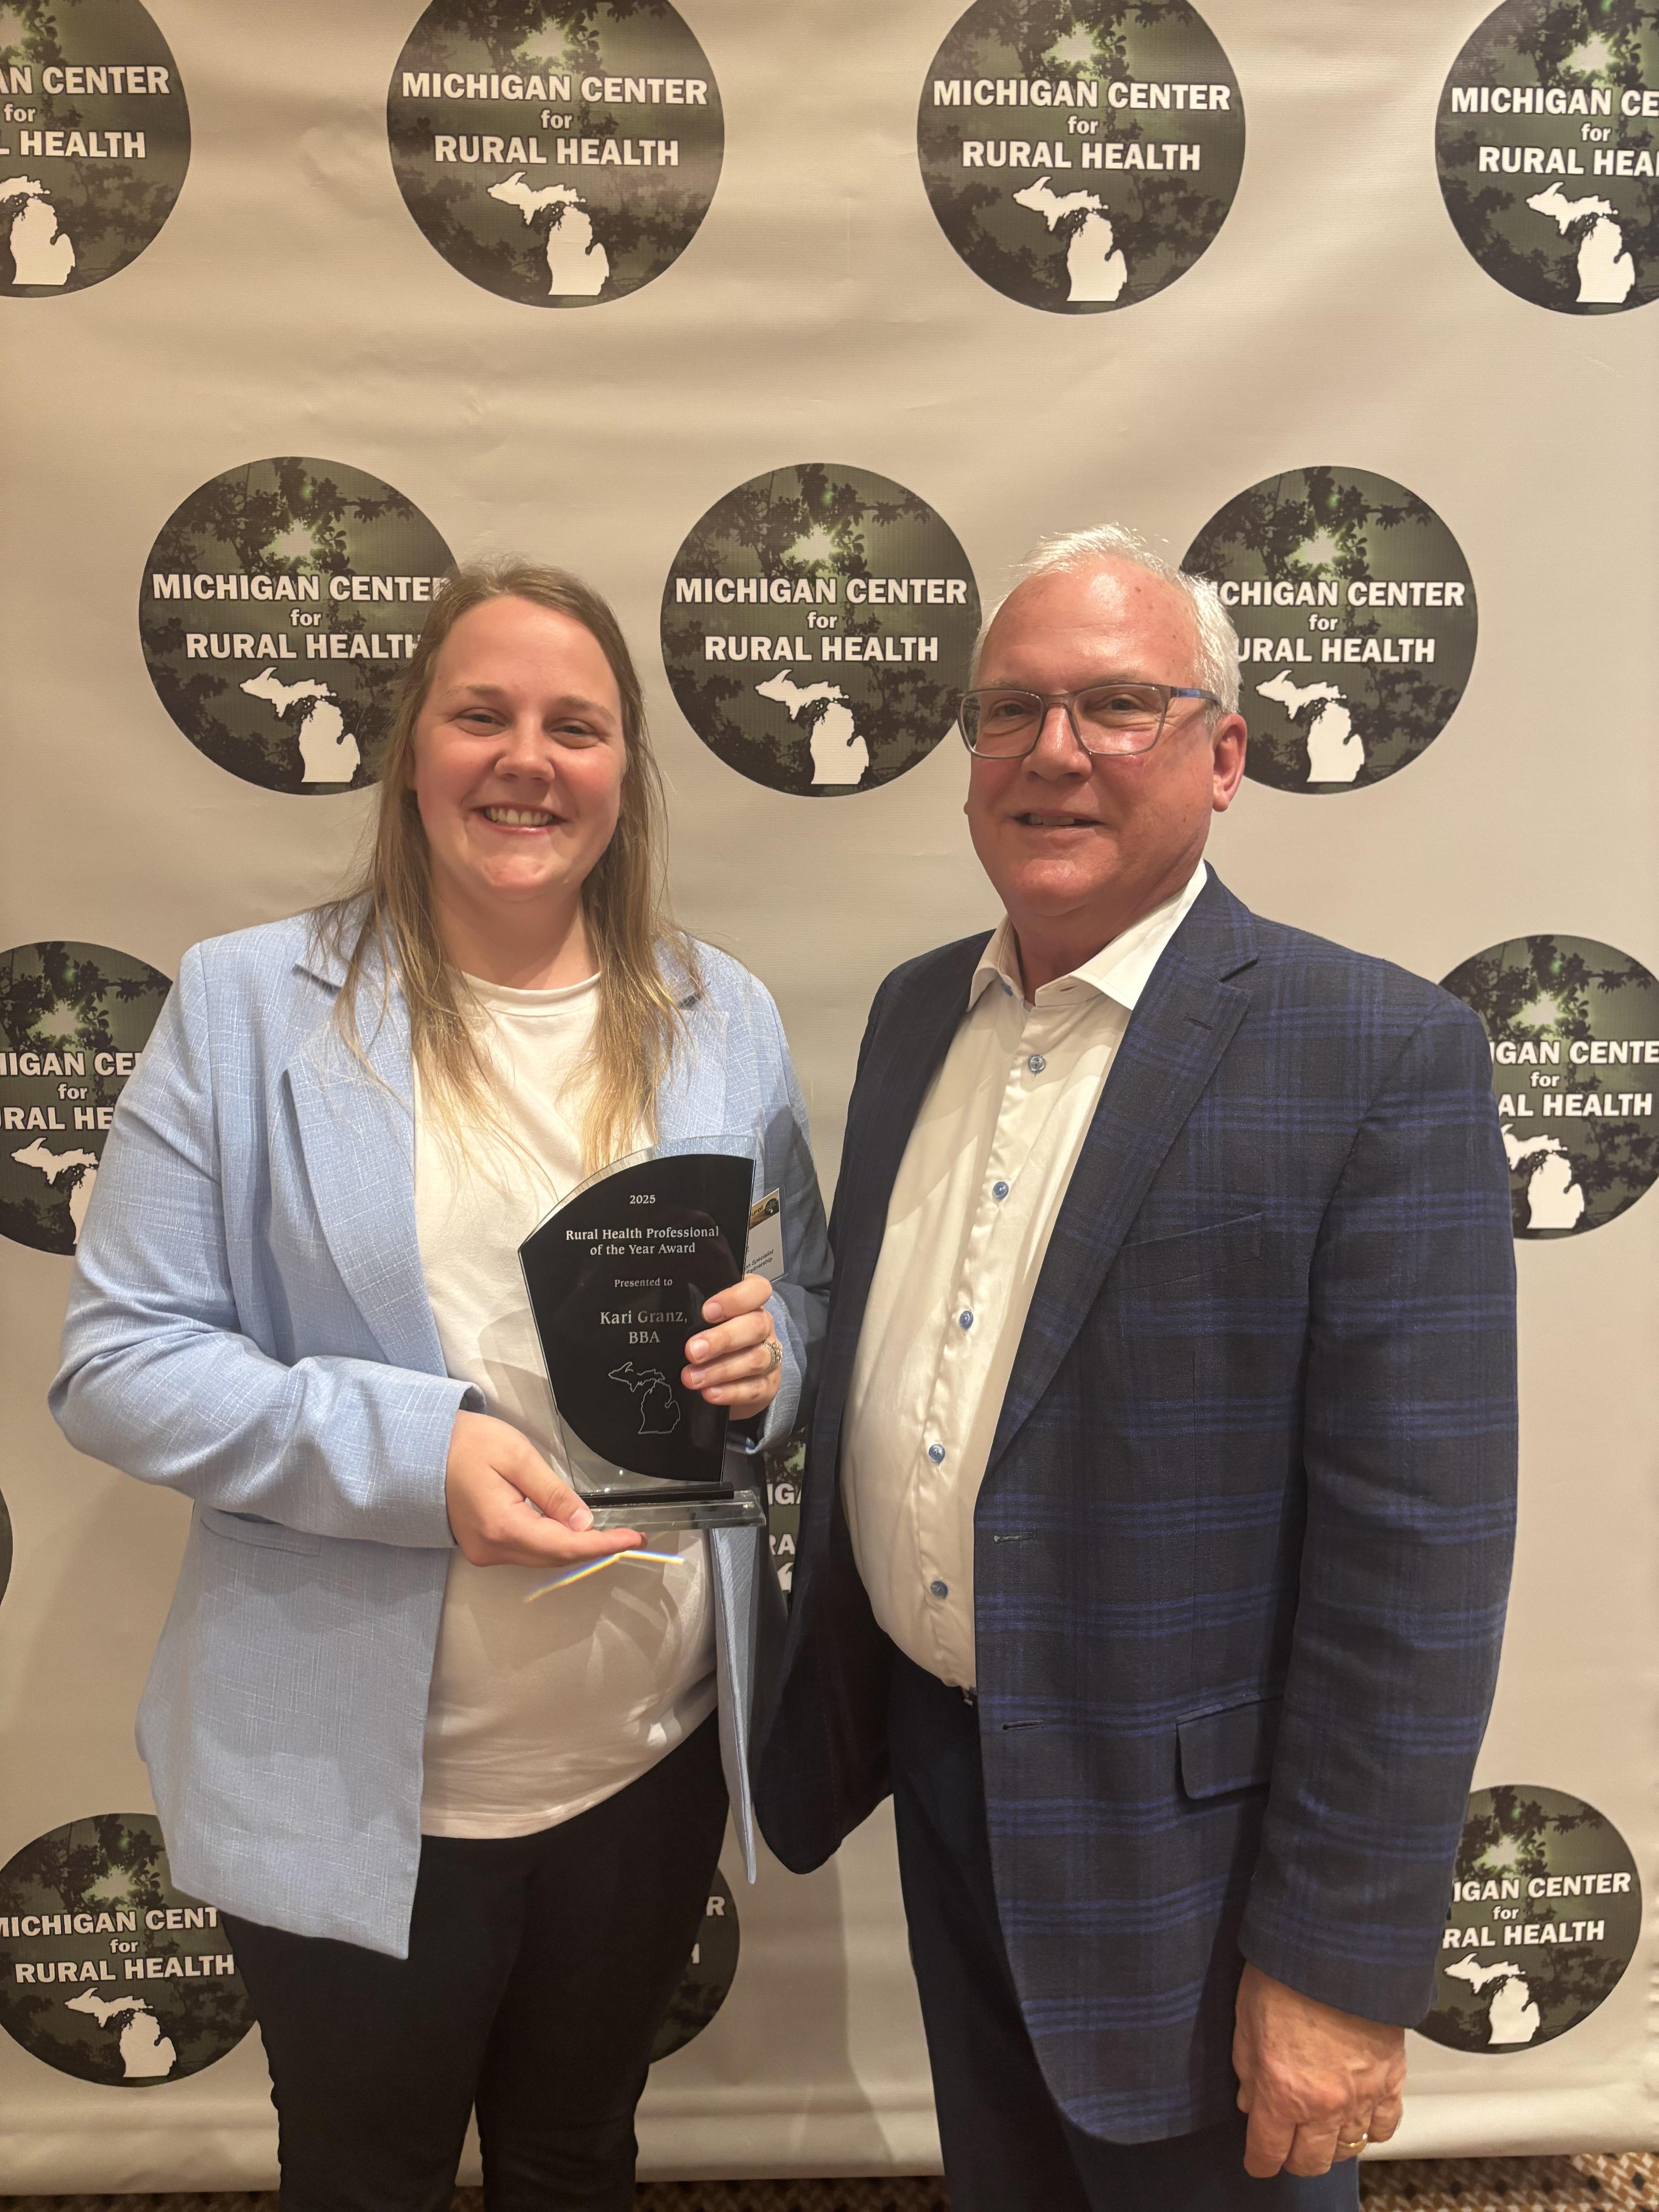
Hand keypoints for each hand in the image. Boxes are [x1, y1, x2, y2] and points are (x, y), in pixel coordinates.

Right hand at [444, 1410, 640, 1567]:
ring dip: (574, 1546)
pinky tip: (569, 1530)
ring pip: (542, 1557)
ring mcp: (485, 1551)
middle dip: (594, 1548)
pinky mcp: (483, 1546)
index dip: (602, 1545)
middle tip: (628, 1536)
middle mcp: (492, 1548)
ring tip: (606, 1533)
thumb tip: (584, 1522)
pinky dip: (552, 1543)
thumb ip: (552, 1492)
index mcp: (501, 1525)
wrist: (422, 1451)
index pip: (564, 1546)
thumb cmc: (466, 1444)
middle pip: (555, 1557)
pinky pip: (526, 1551)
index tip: (633, 1539)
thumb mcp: (517, 1456)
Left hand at [681, 1273, 781, 1417]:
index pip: (757, 1290)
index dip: (735, 1299)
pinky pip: (754, 1389)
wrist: (736, 1377)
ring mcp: (771, 1357)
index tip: (706, 1311)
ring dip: (720, 1370)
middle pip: (755, 1327)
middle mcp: (764, 1327)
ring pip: (755, 1360)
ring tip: (691, 1378)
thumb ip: (696, 1318)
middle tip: (692, 1351)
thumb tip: (668, 1322)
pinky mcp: (768, 1385)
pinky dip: (730, 1392)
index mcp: (752, 1304)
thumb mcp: (706, 1323)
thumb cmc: (714, 1339)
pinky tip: (709, 1393)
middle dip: (722, 1339)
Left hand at [1233, 1963, 1405, 2177]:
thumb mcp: (1246, 2021)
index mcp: (1281, 2092)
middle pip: (1311, 2161)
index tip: (1257, 2162)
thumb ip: (1247, 2069)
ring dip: (1332, 2146)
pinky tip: (1361, 2119)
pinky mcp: (1391, 2079)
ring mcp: (1361, 2096)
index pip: (1268, 2151)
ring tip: (1322, 2132)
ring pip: (1348, 2149)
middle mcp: (1323, 2105)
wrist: (1336, 1947)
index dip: (1259, 2162)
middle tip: (1287, 2144)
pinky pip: (1386, 2126)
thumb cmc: (1286, 1974)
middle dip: (1294, 2158)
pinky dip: (1372, 2129)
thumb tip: (1249, 2102)